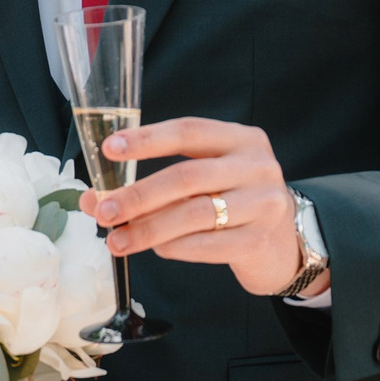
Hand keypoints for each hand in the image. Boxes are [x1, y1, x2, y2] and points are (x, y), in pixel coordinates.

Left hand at [82, 117, 325, 299]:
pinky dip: (174, 247)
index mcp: (241, 139)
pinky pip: (206, 244)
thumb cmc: (234, 204)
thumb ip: (154, 184)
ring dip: (148, 228)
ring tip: (117, 240)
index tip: (110, 150)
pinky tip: (156, 249)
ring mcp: (264, 203)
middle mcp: (257, 165)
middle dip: (138, 195)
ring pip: (194, 213)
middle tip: (103, 212)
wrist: (286, 245)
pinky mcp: (260, 241)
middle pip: (186, 176)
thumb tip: (93, 198)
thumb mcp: (204, 182)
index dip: (147, 139)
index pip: (188, 131)